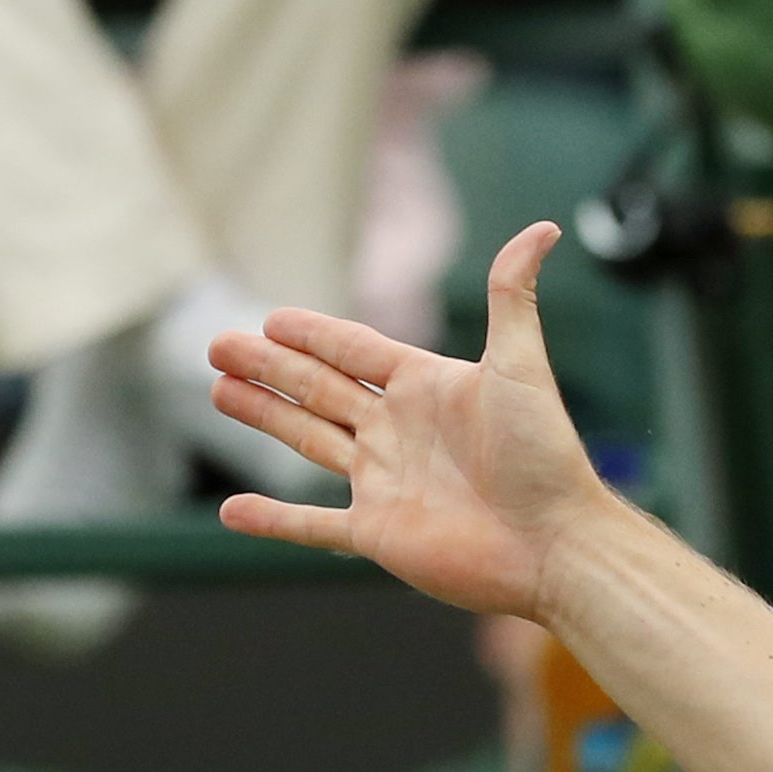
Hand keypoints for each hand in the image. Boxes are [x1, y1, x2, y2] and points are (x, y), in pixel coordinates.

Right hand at [206, 223, 627, 616]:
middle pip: (318, 389)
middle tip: (218, 345)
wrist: (555, 543)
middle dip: (268, 366)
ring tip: (219, 392)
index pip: (354, 350)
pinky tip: (232, 512)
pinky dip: (271, 521)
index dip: (311, 334)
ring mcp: (382, 482)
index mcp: (424, 387)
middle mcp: (397, 431)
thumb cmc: (544, 454)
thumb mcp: (519, 363)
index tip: (271, 319)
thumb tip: (543, 228)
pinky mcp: (376, 533)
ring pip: (307, 440)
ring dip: (263, 416)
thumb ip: (511, 294)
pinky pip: (311, 526)